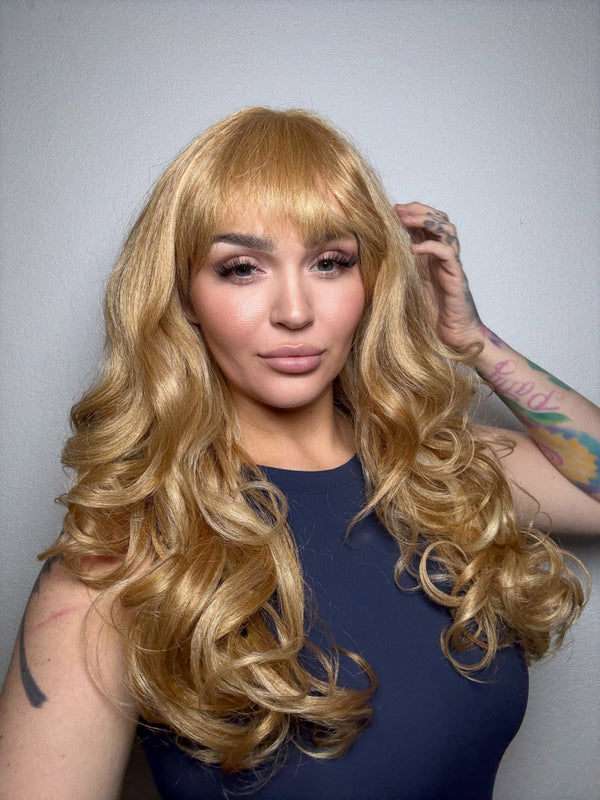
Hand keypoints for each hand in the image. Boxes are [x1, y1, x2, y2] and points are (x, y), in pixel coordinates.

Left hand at [394, 202, 481, 349]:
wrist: (454, 337)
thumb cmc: (431, 316)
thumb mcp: (406, 288)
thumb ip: (397, 271)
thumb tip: (372, 261)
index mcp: (430, 257)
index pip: (424, 224)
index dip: (409, 213)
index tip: (388, 211)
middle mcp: (443, 257)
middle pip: (438, 219)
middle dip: (417, 210)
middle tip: (396, 210)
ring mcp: (451, 265)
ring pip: (447, 229)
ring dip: (426, 220)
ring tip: (406, 219)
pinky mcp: (457, 277)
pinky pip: (448, 253)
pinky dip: (432, 246)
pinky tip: (414, 248)